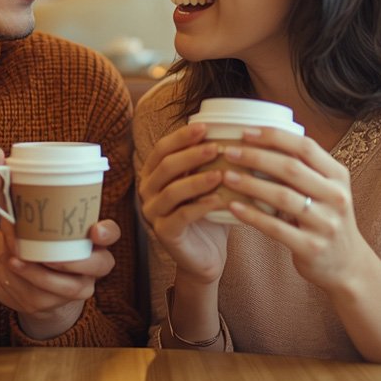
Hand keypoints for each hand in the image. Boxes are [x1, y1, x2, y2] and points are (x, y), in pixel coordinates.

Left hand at [0, 219, 119, 338]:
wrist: (35, 284)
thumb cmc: (40, 242)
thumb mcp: (44, 226)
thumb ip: (34, 211)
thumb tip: (6, 195)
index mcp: (96, 241)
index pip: (112, 233)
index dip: (106, 232)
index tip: (94, 230)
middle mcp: (92, 268)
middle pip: (94, 266)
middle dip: (66, 261)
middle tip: (42, 254)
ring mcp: (74, 290)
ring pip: (62, 288)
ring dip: (35, 273)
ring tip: (12, 259)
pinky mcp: (50, 306)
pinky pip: (36, 298)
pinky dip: (17, 282)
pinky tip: (4, 269)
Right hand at [138, 123, 228, 285]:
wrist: (207, 254)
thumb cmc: (209, 213)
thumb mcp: (207, 183)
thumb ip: (210, 161)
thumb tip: (233, 130)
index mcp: (154, 173)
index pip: (162, 149)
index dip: (181, 136)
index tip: (205, 127)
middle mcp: (148, 191)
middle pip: (166, 167)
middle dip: (191, 155)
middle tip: (216, 148)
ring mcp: (153, 213)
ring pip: (172, 192)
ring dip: (197, 180)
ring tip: (221, 174)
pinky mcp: (164, 233)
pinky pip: (181, 216)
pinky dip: (201, 206)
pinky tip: (219, 200)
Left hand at [221, 128, 370, 292]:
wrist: (347, 265)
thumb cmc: (326, 219)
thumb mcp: (326, 190)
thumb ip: (303, 169)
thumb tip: (262, 140)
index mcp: (338, 176)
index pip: (306, 147)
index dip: (274, 137)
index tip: (246, 132)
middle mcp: (336, 197)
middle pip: (291, 169)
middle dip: (256, 157)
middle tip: (229, 152)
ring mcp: (326, 224)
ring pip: (282, 197)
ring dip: (250, 184)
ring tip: (226, 177)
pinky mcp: (311, 247)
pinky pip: (276, 228)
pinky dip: (252, 215)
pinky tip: (232, 207)